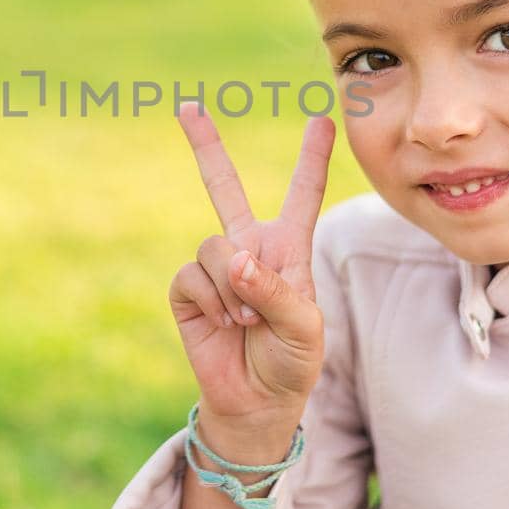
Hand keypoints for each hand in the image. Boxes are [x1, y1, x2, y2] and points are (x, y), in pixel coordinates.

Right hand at [168, 103, 335, 441]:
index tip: (320, 119)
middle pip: (224, 187)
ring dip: (234, 288)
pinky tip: (225, 324)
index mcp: (289, 249)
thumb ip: (274, 290)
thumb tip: (234, 261)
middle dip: (205, 146)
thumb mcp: (304, 328)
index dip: (311, 158)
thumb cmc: (292, 362)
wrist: (256, 401)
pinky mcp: (188, 289)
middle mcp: (249, 248)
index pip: (302, 195)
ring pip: (215, 246)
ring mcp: (215, 267)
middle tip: (188, 107)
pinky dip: (212, 302)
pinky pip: (193, 276)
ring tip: (248, 321)